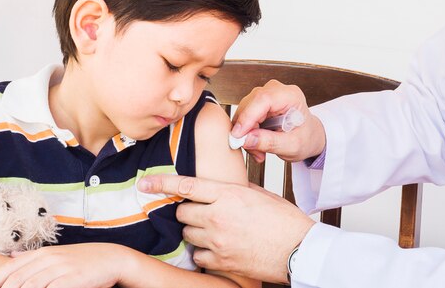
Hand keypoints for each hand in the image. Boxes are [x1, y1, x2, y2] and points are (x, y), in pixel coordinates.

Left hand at [0, 243, 125, 287]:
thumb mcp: (58, 253)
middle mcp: (50, 259)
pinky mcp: (72, 280)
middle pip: (16, 280)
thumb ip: (35, 256)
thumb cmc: (85, 259)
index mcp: (44, 253)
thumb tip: (11, 256)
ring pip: (30, 286)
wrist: (112, 258)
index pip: (9, 268)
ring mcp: (61, 269)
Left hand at [138, 174, 315, 282]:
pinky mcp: (220, 261)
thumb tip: (221, 189)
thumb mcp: (260, 195)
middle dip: (189, 211)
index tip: (145, 183)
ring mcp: (217, 240)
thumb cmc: (285, 220)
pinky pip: (197, 255)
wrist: (299, 249)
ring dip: (197, 231)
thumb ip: (235, 190)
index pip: (187, 185)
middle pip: (182, 212)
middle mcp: (218, 216)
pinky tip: (220, 248)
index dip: (162, 183)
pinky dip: (204, 252)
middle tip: (204, 212)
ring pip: (188, 233)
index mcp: (229, 194)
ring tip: (217, 231)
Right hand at [231, 79, 325, 162]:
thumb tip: (246, 139)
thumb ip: (269, 142)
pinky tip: (256, 143)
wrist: (308, 137)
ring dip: (246, 133)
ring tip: (259, 150)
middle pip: (250, 104)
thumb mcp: (292, 146)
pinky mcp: (258, 103)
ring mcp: (266, 95)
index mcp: (290, 96)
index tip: (238, 135)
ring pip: (244, 111)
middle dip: (246, 130)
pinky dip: (246, 131)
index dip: (247, 117)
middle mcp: (277, 91)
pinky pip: (244, 115)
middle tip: (254, 150)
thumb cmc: (305, 138)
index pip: (262, 99)